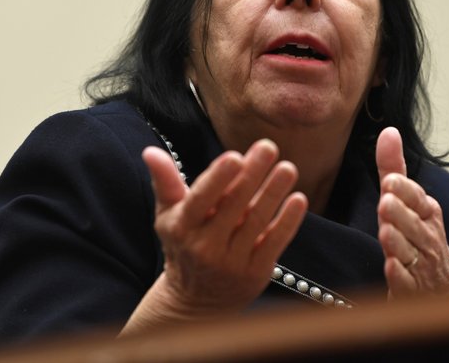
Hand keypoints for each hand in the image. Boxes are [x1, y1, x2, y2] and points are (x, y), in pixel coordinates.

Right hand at [125, 140, 306, 331]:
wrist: (195, 300)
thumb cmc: (183, 243)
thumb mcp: (168, 214)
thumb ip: (165, 181)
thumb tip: (150, 151)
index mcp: (182, 227)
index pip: (201, 199)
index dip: (218, 178)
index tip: (235, 156)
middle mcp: (205, 246)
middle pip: (234, 205)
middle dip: (252, 175)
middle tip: (269, 147)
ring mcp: (232, 261)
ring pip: (257, 221)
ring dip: (274, 192)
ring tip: (288, 168)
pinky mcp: (255, 272)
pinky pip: (274, 243)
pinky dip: (288, 221)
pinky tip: (298, 198)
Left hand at [375, 127, 448, 297]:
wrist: (444, 287)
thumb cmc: (420, 236)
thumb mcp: (408, 201)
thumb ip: (394, 168)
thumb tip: (389, 132)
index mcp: (427, 214)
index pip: (417, 200)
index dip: (404, 192)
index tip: (389, 181)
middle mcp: (426, 238)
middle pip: (414, 226)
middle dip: (401, 215)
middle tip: (386, 203)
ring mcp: (421, 265)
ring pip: (411, 253)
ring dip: (399, 243)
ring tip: (386, 232)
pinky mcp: (411, 288)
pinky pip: (407, 283)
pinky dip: (400, 277)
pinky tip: (390, 268)